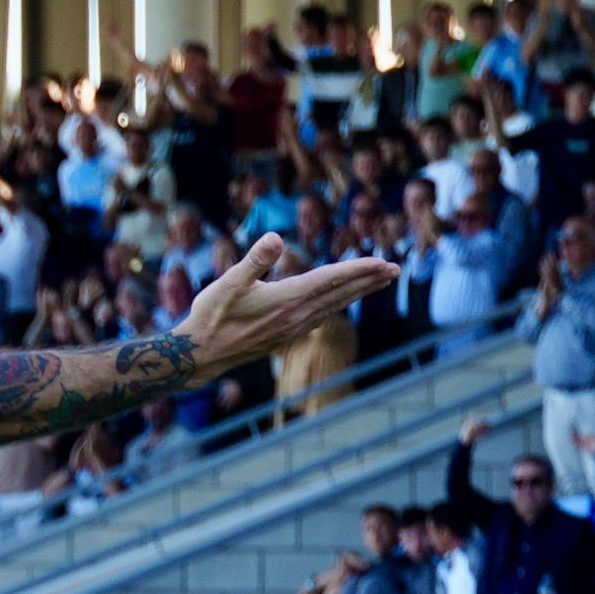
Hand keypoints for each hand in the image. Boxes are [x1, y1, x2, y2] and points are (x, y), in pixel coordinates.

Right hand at [180, 232, 397, 364]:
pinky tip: (341, 302)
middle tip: (395, 270)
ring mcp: (292, 328)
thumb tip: (275, 238)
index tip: (382, 262)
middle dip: (369, 280)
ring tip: (378, 282)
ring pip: (334, 307)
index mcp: (287, 299)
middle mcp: (296, 316)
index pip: (331, 280)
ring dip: (358, 293)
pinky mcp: (285, 335)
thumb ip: (255, 259)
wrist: (199, 355)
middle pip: (341, 294)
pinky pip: (321, 316)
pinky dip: (338, 305)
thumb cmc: (211, 316)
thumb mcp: (229, 282)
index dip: (358, 269)